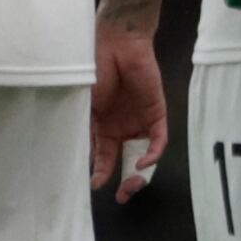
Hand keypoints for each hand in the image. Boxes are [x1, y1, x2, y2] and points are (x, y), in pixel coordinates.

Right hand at [91, 20, 166, 200]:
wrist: (115, 43)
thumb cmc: (93, 70)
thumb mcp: (84, 106)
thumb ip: (87, 133)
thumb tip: (81, 161)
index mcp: (102, 127)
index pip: (104, 158)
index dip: (101, 174)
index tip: (94, 187)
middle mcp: (121, 127)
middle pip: (125, 161)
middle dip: (124, 181)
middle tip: (121, 196)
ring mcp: (139, 121)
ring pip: (143, 155)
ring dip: (139, 173)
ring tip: (131, 185)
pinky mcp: (156, 114)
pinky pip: (158, 140)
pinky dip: (153, 155)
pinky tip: (143, 163)